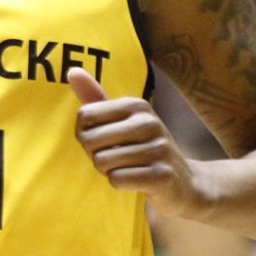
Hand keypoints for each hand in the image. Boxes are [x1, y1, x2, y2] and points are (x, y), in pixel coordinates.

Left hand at [68, 71, 202, 218]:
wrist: (183, 183)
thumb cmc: (143, 149)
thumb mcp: (122, 120)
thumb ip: (96, 98)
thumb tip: (72, 70)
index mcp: (137, 105)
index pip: (85, 115)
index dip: (84, 134)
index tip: (103, 140)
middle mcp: (149, 123)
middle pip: (90, 141)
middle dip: (95, 155)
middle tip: (117, 158)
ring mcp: (158, 149)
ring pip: (102, 162)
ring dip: (108, 171)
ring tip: (129, 168)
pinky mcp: (161, 175)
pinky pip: (117, 180)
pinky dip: (120, 184)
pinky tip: (136, 180)